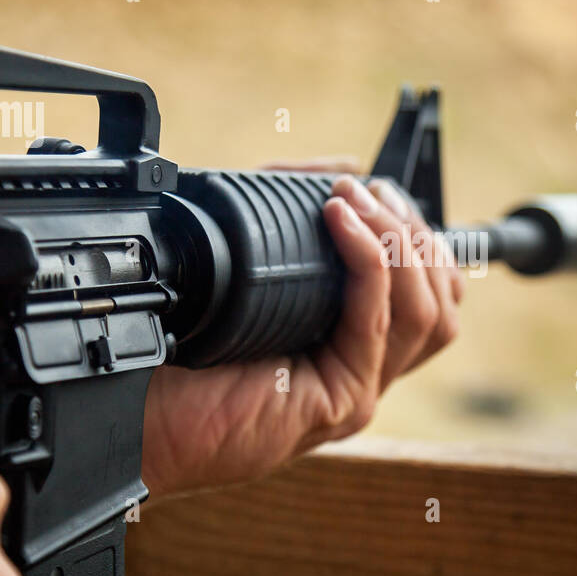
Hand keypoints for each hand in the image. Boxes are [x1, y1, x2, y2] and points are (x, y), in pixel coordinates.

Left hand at [142, 166, 463, 497]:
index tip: (379, 192)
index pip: (434, 295)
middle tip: (369, 192)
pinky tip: (341, 223)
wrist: (133, 406)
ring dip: (398, 244)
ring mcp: (359, 390)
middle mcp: (365, 370)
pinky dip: (369, 262)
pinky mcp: (341, 401)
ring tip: (353, 201)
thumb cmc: (180, 343)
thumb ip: (291, 214)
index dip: (421, 238)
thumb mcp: (248, 261)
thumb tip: (345, 169)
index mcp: (351, 344)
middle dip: (415, 234)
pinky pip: (377, 322)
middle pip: (443, 303)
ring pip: (428, 314)